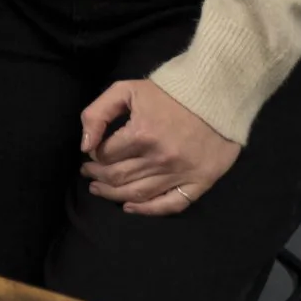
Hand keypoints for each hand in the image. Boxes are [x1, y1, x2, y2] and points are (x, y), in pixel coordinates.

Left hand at [80, 79, 240, 214]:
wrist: (215, 95)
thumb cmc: (168, 92)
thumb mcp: (126, 90)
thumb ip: (97, 114)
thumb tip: (85, 146)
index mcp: (141, 134)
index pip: (106, 155)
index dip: (94, 155)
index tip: (92, 153)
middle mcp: (160, 158)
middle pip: (118, 177)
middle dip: (97, 176)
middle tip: (89, 174)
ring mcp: (180, 173)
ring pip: (138, 193)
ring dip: (113, 195)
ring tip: (99, 190)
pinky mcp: (199, 182)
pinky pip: (170, 205)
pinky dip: (148, 210)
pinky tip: (130, 207)